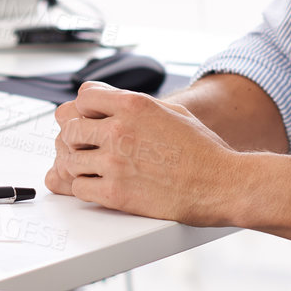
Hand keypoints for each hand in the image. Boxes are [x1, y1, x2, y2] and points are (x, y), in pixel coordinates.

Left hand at [44, 81, 241, 225]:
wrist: (221, 184)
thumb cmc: (202, 150)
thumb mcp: (172, 111)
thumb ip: (136, 105)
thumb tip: (111, 101)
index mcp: (133, 105)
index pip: (84, 97)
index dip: (86, 109)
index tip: (91, 120)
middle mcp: (119, 130)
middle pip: (70, 128)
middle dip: (77, 138)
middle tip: (88, 148)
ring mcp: (115, 163)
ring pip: (70, 160)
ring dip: (79, 164)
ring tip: (93, 169)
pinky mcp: (115, 194)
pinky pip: (79, 187)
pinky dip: (85, 187)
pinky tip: (99, 185)